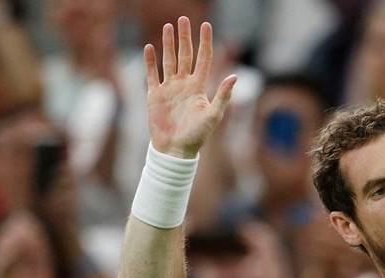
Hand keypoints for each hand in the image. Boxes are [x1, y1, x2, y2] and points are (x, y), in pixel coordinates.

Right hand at [144, 17, 235, 158]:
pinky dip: (150, 61)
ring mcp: (169, 88)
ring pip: (169, 60)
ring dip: (168, 44)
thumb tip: (235, 76)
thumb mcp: (213, 115)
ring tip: (168, 27)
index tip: (206, 25)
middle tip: (183, 19)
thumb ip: (223, 95)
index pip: (203, 58)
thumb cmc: (197, 136)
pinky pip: (152, 74)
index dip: (205, 42)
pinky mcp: (155, 95)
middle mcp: (184, 84)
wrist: (175, 150)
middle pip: (185, 55)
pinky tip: (149, 47)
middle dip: (185, 37)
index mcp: (199, 87)